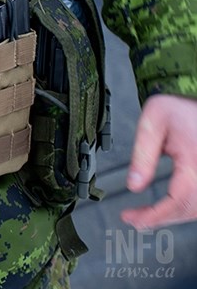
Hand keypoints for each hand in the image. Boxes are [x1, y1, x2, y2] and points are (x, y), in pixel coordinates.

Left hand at [121, 94, 196, 229]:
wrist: (196, 102)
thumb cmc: (179, 108)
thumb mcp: (153, 121)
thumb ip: (143, 154)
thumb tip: (134, 186)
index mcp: (196, 161)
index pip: (179, 200)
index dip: (155, 216)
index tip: (133, 219)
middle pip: (190, 210)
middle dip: (160, 219)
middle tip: (134, 220)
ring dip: (172, 216)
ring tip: (144, 216)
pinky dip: (184, 209)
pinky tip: (165, 209)